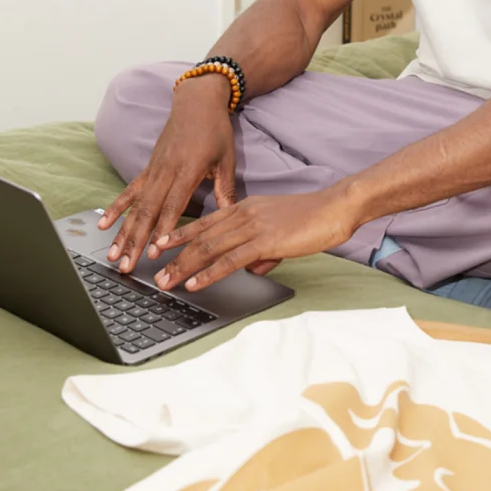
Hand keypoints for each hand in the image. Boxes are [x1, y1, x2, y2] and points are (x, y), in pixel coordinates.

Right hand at [98, 75, 235, 272]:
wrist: (197, 102)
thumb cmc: (215, 130)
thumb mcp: (227, 158)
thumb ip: (226, 189)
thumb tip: (230, 215)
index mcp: (188, 170)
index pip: (173, 204)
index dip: (164, 228)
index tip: (155, 250)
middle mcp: (166, 171)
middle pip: (148, 211)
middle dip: (137, 240)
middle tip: (127, 265)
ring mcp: (154, 169)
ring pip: (136, 205)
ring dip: (123, 232)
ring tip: (114, 255)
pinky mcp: (148, 167)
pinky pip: (129, 191)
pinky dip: (116, 208)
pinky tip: (104, 225)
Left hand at [151, 187, 357, 291]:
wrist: (334, 208)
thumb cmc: (313, 218)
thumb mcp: (281, 232)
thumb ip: (263, 249)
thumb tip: (252, 267)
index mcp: (246, 207)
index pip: (206, 221)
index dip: (181, 234)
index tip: (161, 245)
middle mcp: (244, 214)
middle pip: (202, 237)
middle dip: (175, 256)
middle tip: (156, 273)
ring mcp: (253, 226)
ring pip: (209, 248)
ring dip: (185, 267)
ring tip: (166, 282)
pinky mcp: (265, 241)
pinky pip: (230, 259)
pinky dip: (209, 273)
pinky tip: (196, 283)